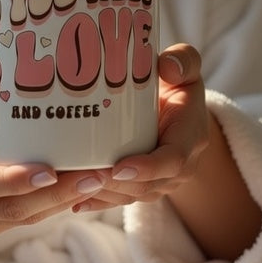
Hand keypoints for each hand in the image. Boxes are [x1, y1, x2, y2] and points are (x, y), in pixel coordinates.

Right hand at [0, 79, 120, 244]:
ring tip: (99, 178)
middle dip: (55, 195)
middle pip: (7, 209)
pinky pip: (24, 222)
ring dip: (62, 203)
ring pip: (21, 219)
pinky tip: (82, 187)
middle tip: (97, 173)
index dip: (13, 180)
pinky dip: (54, 206)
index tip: (51, 170)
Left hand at [70, 43, 212, 214]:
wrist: (182, 115)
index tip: (119, 168)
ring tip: (70, 186)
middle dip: (115, 185)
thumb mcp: (187, 69)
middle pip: (146, 185)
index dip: (147, 167)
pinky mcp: (143, 188)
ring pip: (131, 196)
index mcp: (191, 138)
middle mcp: (179, 168)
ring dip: (102, 195)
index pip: (172, 160)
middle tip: (83, 176)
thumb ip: (184, 60)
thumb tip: (168, 66)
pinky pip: (120, 200)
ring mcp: (161, 182)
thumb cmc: (179, 86)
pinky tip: (73, 201)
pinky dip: (97, 201)